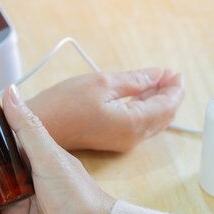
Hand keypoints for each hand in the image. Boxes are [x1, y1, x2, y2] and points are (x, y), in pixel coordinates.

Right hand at [27, 68, 184, 151]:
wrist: (39, 127)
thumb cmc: (64, 105)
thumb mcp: (102, 83)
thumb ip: (135, 80)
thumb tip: (158, 75)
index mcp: (132, 123)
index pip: (167, 106)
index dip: (174, 87)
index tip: (174, 72)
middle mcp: (131, 138)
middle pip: (164, 116)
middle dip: (169, 94)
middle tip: (168, 75)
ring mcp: (121, 141)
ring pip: (151, 121)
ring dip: (156, 101)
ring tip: (156, 80)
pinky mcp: (111, 140)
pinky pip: (137, 125)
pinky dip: (143, 109)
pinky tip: (139, 95)